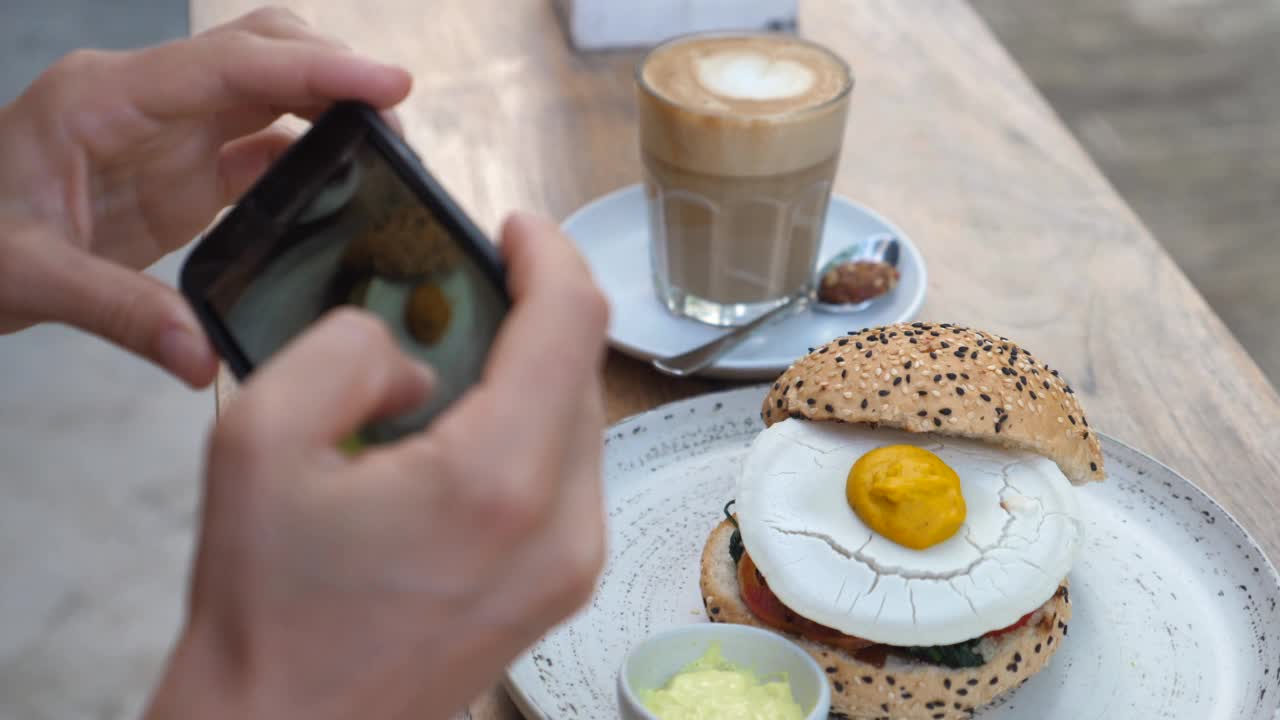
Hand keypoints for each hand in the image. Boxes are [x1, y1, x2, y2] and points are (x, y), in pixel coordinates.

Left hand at [0, 8, 411, 386]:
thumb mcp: (27, 277)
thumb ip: (118, 312)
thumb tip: (201, 356)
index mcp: (105, 98)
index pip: (230, 64)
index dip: (317, 68)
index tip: (389, 82)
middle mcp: (146, 99)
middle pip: (261, 51)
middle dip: (335, 71)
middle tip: (397, 121)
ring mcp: (169, 132)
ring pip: (271, 90)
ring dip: (332, 107)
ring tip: (388, 150)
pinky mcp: (185, 169)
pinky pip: (263, 145)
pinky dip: (312, 155)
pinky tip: (345, 184)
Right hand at [145, 214, 610, 719]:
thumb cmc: (268, 616)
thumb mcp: (258, 443)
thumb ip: (342, 352)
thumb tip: (407, 351)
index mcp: (497, 481)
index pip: (570, 322)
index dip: (550, 253)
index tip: (514, 229)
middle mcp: (562, 525)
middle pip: (582, 367)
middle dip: (532, 310)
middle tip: (465, 289)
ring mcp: (573, 563)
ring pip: (582, 417)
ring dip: (530, 371)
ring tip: (454, 362)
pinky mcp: (563, 585)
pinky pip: (570, 472)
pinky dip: (530, 427)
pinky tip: (464, 431)